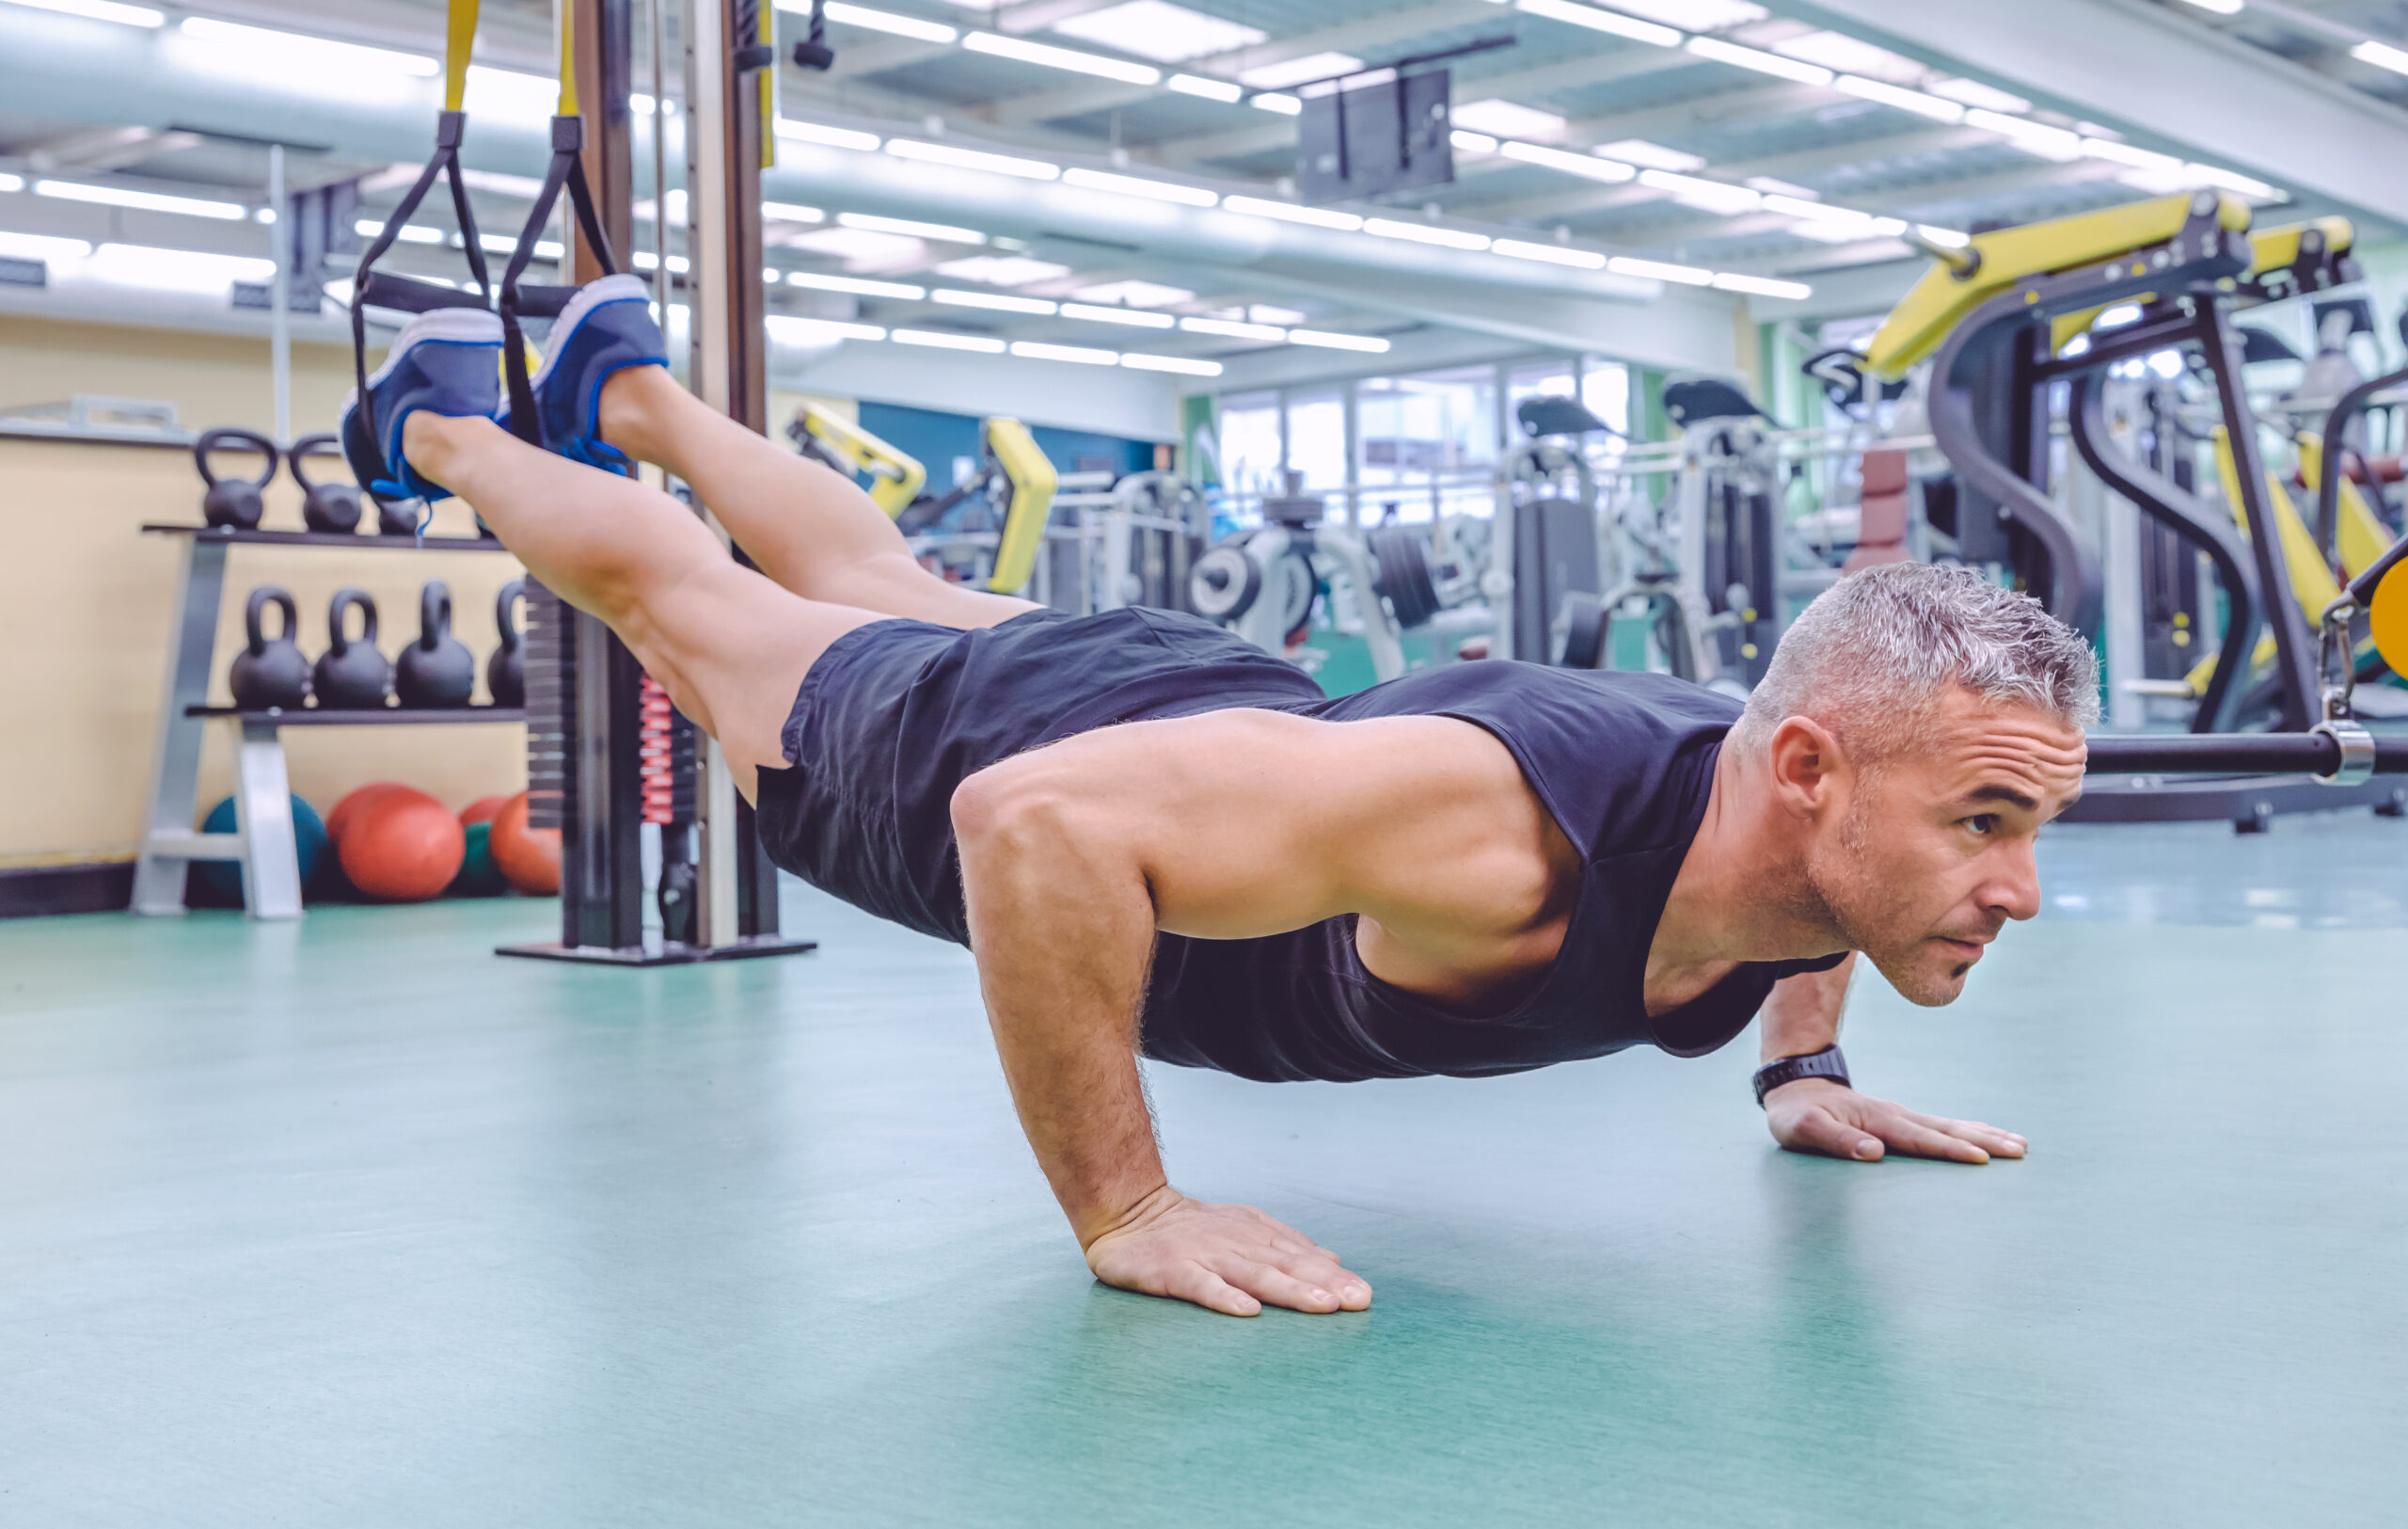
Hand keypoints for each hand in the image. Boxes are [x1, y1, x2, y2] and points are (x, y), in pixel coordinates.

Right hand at [1084, 1185, 1372, 1316]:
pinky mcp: (1174, 1269)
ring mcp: (1206, 1255)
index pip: (1300, 1258)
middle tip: (1358, 1301)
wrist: (1129, 1213)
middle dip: (1325, 1285)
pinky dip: (1225, 1297)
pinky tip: (1247, 1312)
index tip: (1364, 1296)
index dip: (1333, 1277)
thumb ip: (1285, 1246)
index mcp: (1255, 1236)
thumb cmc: (1191, 1230)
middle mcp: (1237, 1244)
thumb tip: (1331, 1261)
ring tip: (1322, 1307)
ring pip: (1255, 1275)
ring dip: (1291, 1290)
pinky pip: (1202, 1285)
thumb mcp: (1243, 1229)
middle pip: (1287, 1267)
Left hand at [1764, 1078, 2024, 1164]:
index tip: (1981, 1159)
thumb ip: (1837, 1140)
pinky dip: (1969, 1131)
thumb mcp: (1804, 1128)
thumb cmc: (1796, 1114)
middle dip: (1985, 1140)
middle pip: (1948, 1130)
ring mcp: (1902, 1116)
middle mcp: (1897, 1115)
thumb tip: (1874, 1152)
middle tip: (2020, 1150)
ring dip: (1985, 1134)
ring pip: (1951, 1125)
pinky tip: (1986, 1138)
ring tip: (2019, 1143)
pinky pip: (1942, 1127)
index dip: (1950, 1150)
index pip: (1920, 1139)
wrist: (1794, 1086)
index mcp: (1878, 1120)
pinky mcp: (1901, 1120)